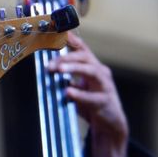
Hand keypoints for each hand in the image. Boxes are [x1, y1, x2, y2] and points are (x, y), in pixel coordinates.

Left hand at [50, 35, 127, 150]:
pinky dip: (79, 95)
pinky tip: (68, 93)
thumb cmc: (92, 103)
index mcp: (93, 67)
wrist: (110, 124)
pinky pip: (92, 97)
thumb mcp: (79, 87)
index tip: (58, 32)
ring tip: (60, 69)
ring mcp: (105, 86)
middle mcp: (101, 73)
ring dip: (74, 68)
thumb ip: (67, 78)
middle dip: (66, 58)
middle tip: (50, 64)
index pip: (82, 49)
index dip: (71, 39)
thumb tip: (47, 68)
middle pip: (85, 57)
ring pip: (91, 71)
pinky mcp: (105, 102)